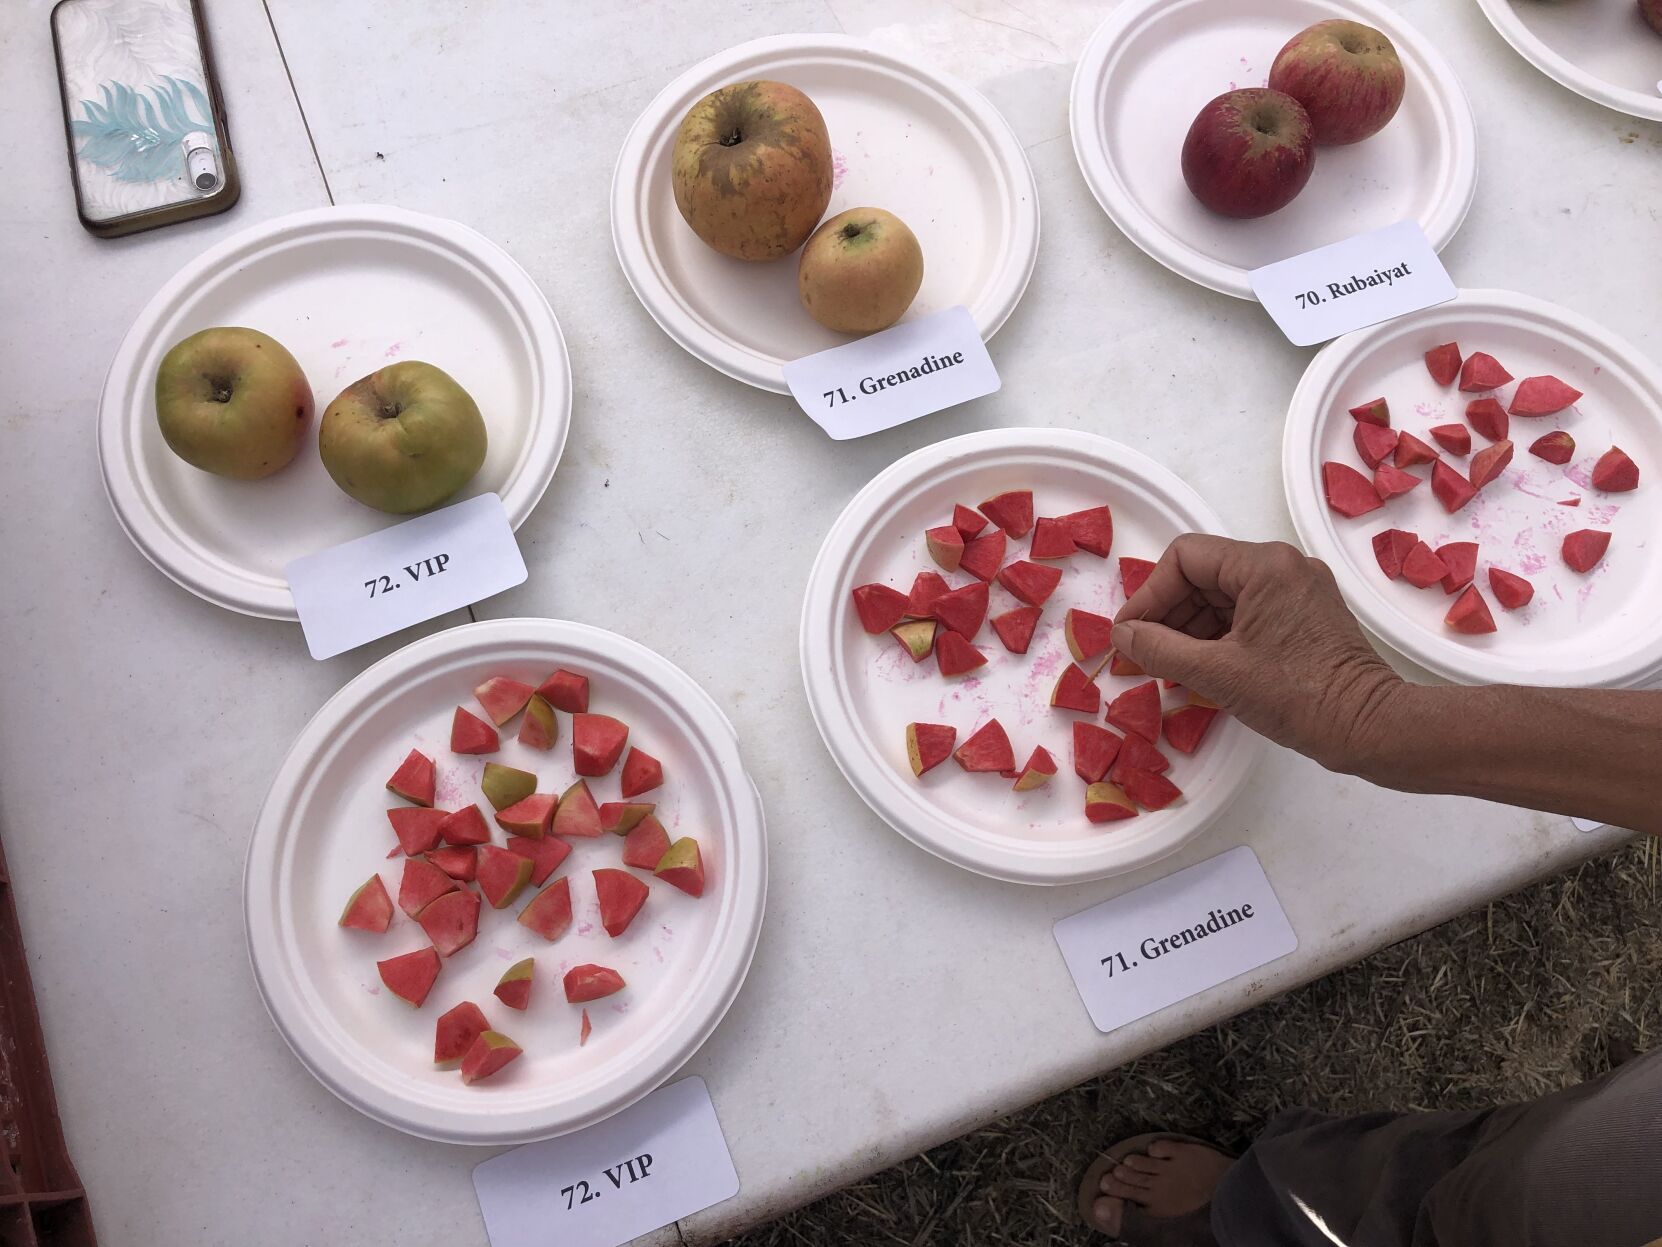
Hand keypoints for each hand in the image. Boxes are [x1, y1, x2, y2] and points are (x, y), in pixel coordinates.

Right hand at [1111, 535, 1404, 775]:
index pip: (1184, 558)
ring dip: (1189, 628)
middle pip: (1202, 574)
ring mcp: (1297, 590)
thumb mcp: (1216, 673)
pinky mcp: (1304, 616)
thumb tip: (1122, 637)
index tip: (1130, 634)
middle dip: (1167, 614)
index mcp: (1264, 565)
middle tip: (1143, 654)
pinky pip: (1246, 613)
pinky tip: (1200, 667)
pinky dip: (1217, 636)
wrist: (1368, 727)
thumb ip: (1158, 649)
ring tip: (1168, 666)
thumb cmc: (1297, 697)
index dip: (1149, 595)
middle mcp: (1283, 566)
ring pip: (1222, 595)